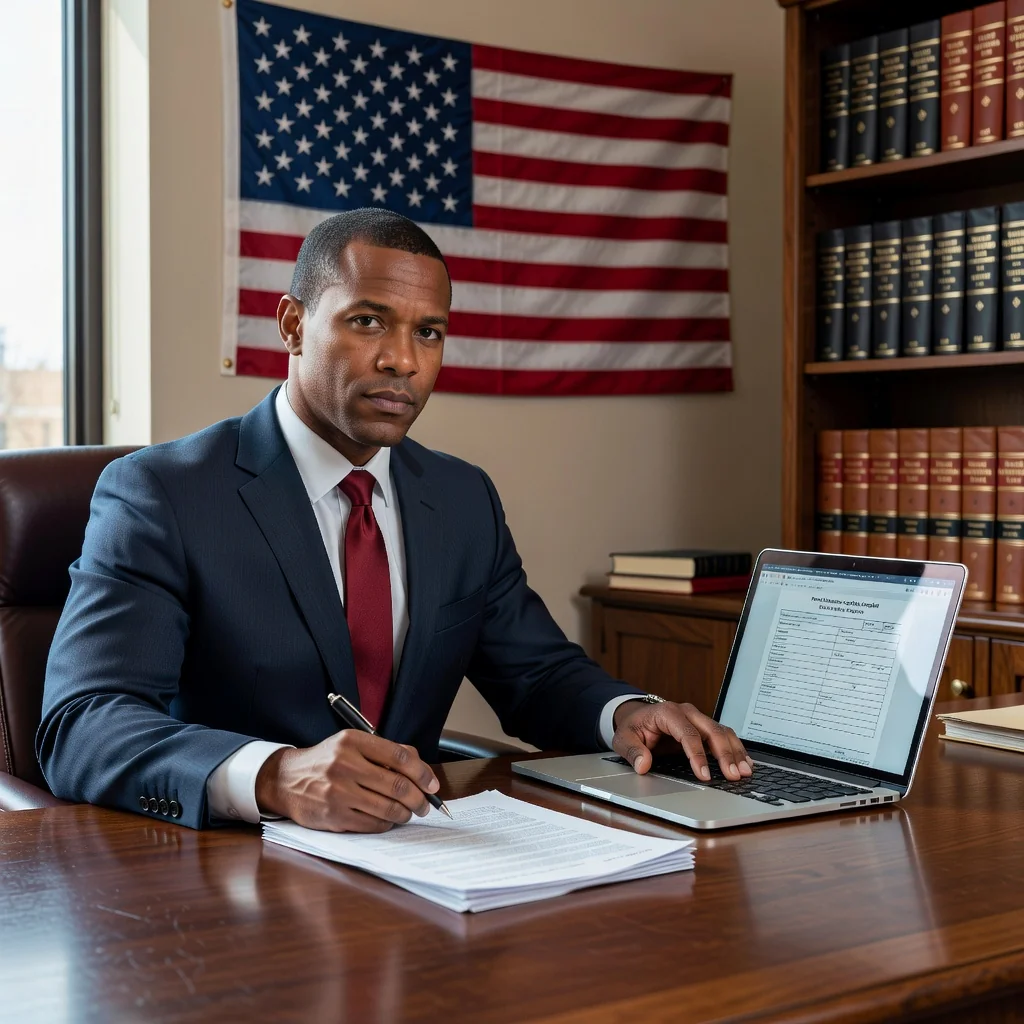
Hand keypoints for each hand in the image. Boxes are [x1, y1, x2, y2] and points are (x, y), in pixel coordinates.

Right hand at [255, 731, 440, 832]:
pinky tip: (388, 819)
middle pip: (398, 785)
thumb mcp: (351, 744)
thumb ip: (384, 751)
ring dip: (406, 813)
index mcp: (352, 742)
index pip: (399, 757)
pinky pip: (373, 824)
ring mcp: (339, 793)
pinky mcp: (335, 816)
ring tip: (409, 812)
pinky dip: (388, 823)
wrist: (285, 780)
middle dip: (420, 798)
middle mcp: (345, 765)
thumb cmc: (325, 761)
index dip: (423, 772)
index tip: (433, 784)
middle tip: (426, 804)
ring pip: (389, 808)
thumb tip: (420, 766)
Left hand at [612, 700, 752, 781]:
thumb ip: (632, 751)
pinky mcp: (704, 727)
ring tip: (745, 772)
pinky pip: (724, 735)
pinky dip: (736, 749)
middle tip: (733, 775)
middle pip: (712, 730)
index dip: (697, 755)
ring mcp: (698, 718)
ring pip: (722, 732)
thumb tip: (643, 764)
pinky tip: (745, 763)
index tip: (704, 775)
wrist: (637, 717)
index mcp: (668, 713)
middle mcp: (687, 712)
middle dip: (725, 754)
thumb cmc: (633, 728)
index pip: (688, 734)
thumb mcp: (624, 738)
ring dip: (735, 752)